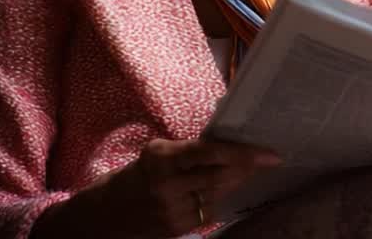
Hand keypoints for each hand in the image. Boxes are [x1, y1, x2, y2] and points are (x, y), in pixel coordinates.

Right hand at [33, 138, 279, 238]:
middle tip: (268, 158)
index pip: (209, 152)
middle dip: (247, 167)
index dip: (241, 152)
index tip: (268, 153)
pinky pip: (208, 211)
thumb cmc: (134, 176)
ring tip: (248, 170)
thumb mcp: (156, 155)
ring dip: (236, 182)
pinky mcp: (176, 229)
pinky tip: (222, 190)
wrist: (103, 217)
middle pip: (220, 176)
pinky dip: (218, 198)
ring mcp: (172, 210)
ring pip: (218, 194)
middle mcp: (167, 185)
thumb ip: (188, 151)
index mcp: (161, 158)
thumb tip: (228, 142)